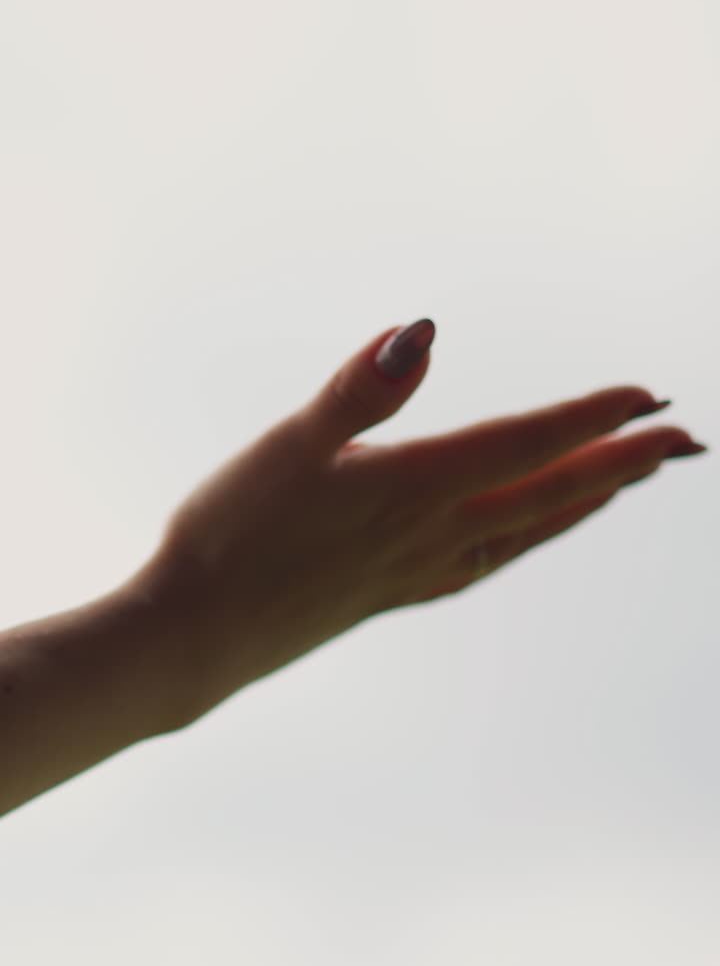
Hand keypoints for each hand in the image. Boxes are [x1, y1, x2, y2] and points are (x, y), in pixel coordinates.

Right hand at [148, 319, 706, 725]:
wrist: (197, 635)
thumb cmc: (230, 534)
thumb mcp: (288, 446)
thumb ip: (359, 390)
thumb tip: (423, 330)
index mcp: (411, 489)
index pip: (525, 444)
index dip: (591, 418)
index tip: (649, 395)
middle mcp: (431, 535)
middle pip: (548, 493)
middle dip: (623, 463)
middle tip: (686, 441)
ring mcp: (419, 571)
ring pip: (528, 532)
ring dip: (586, 501)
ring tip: (630, 481)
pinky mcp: (396, 593)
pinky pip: (489, 561)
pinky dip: (531, 538)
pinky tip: (529, 532)